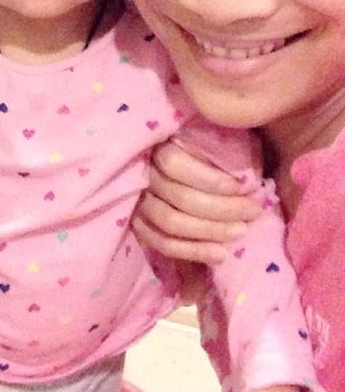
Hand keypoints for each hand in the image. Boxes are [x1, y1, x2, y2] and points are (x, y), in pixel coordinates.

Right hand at [132, 143, 261, 263]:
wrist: (181, 165)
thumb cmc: (204, 148)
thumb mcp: (213, 136)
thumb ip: (223, 148)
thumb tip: (247, 174)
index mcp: (157, 146)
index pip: (175, 165)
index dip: (210, 179)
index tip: (243, 187)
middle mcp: (143, 175)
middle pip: (179, 198)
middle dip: (221, 208)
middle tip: (253, 211)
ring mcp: (138, 202)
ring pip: (170, 224)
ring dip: (210, 231)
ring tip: (241, 231)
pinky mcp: (138, 225)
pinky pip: (162, 244)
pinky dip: (192, 252)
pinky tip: (220, 254)